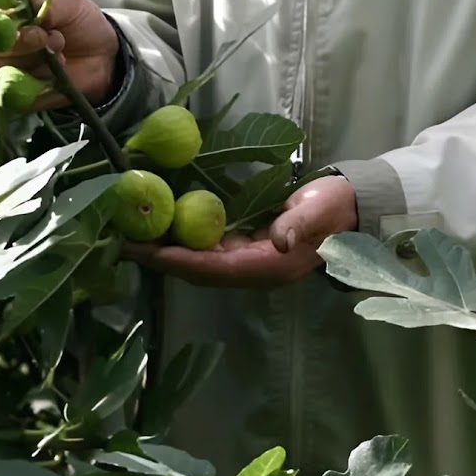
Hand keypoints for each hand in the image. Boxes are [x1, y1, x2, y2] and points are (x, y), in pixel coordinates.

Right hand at [0, 0, 119, 110]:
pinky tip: (57, 73)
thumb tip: (25, 3)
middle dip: (17, 42)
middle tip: (44, 36)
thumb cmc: (79, 24)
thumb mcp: (68, 4)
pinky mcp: (15, 97)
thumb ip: (44, 3)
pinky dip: (39, 84)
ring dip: (33, 61)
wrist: (104, 55)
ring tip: (58, 51)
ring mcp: (1, 72)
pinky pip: (14, 95)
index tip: (14, 17)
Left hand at [125, 173, 357, 288]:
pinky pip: (209, 250)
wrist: (352, 207)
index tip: (144, 250)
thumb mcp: (320, 209)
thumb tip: (279, 241)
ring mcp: (250, 260)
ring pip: (200, 261)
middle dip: (161, 258)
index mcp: (268, 266)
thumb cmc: (334, 206)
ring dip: (168, 252)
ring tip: (133, 236)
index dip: (177, 260)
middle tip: (123, 242)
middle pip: (198, 270)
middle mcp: (254, 269)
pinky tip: (164, 227)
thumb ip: (299, 224)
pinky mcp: (248, 248)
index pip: (212, 267)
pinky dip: (184, 241)